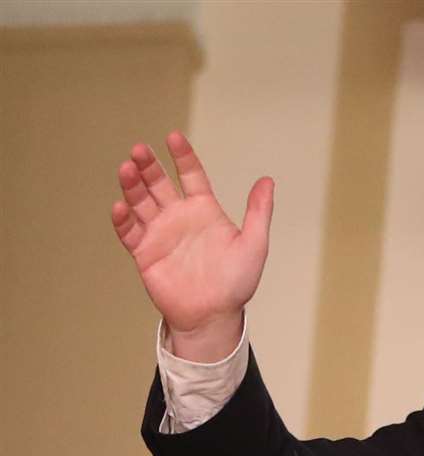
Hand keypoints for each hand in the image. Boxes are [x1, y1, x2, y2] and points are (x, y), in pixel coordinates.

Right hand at [109, 131, 272, 360]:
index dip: (182, 156)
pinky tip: (120, 206)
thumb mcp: (254, 244)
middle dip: (148, 166)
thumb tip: (268, 180)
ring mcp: (159, 233)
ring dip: (132, 185)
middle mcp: (179, 216)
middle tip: (139, 149)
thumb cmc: (237, 282)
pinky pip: (129, 231)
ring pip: (140, 202)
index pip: (191, 175)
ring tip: (126, 169)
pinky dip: (123, 219)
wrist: (214, 314)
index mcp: (204, 210)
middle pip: (159, 183)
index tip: (173, 137)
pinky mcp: (144, 252)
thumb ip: (258, 212)